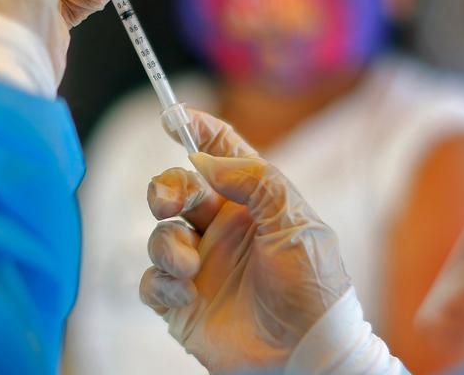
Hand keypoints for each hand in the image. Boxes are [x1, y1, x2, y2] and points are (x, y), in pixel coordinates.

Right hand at [140, 110, 351, 373]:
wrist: (306, 354)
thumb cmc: (312, 287)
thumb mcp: (296, 223)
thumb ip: (256, 181)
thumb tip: (207, 160)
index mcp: (252, 205)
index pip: (222, 155)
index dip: (198, 130)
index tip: (172, 114)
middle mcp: (223, 229)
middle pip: (179, 189)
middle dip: (166, 188)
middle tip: (170, 201)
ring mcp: (202, 265)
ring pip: (160, 234)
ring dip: (169, 245)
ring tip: (191, 265)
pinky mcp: (182, 301)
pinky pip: (151, 281)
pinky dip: (162, 283)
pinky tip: (186, 294)